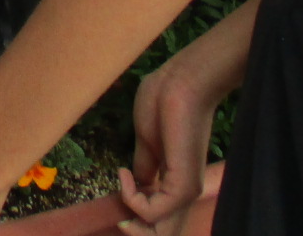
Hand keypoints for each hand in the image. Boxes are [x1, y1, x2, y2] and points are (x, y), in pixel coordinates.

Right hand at [122, 54, 221, 227]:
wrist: (181, 82)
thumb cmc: (164, 100)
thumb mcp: (146, 142)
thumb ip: (144, 167)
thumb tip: (135, 185)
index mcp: (174, 179)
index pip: (159, 216)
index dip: (134, 214)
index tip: (118, 182)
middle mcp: (183, 190)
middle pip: (163, 233)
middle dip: (135, 232)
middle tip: (119, 216)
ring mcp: (184, 189)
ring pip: (160, 233)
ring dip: (132, 224)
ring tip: (122, 191)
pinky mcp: (182, 185)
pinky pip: (152, 213)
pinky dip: (130, 199)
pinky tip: (123, 173)